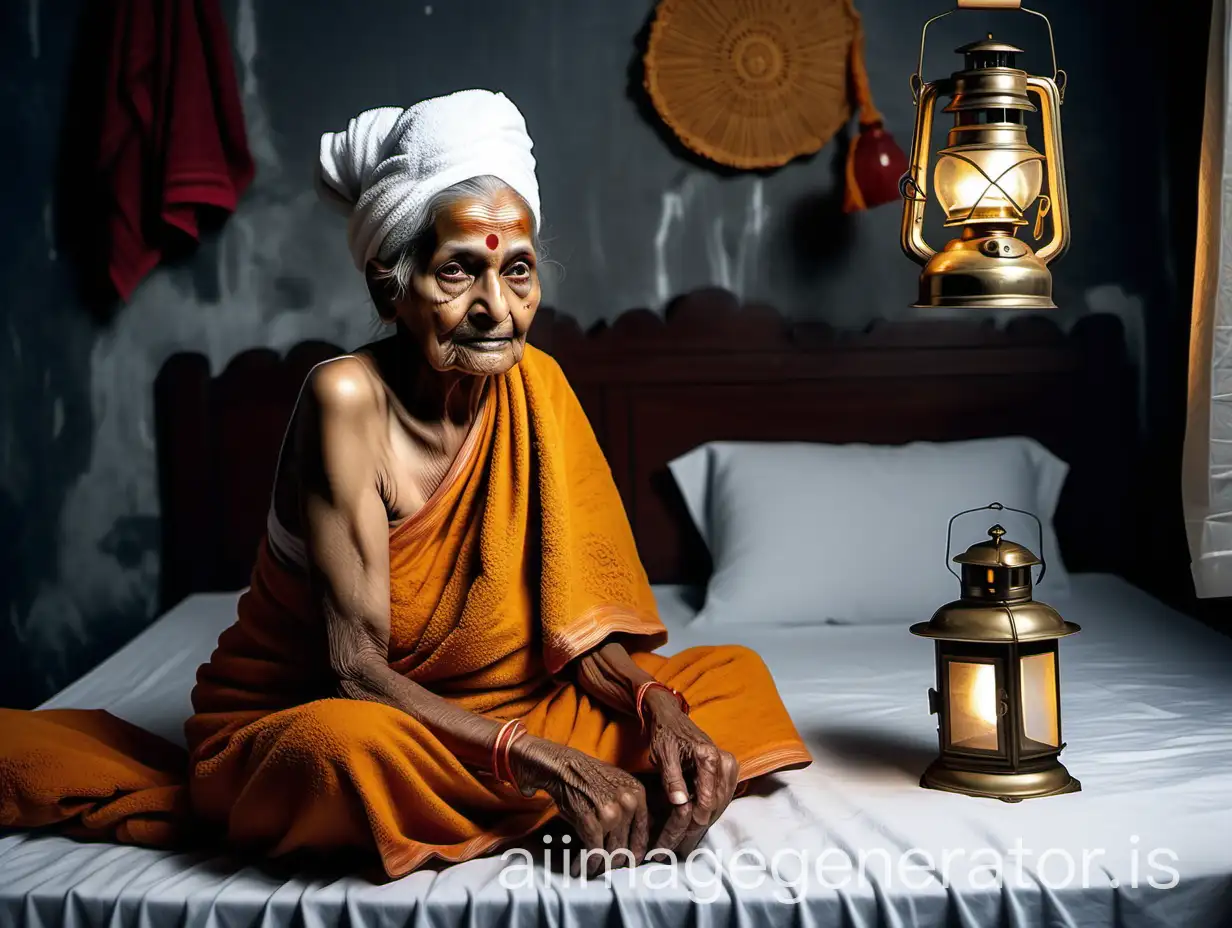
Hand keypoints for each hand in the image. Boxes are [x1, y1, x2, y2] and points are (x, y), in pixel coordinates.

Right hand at [510, 735, 648, 877]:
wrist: (563, 767)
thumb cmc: (588, 777)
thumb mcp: (618, 784)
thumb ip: (632, 807)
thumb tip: (640, 835)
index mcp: (638, 794)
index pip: (643, 833)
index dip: (636, 853)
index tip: (631, 863)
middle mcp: (628, 804)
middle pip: (626, 846)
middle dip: (616, 862)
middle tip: (608, 869)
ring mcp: (611, 813)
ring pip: (611, 851)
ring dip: (602, 866)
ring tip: (595, 871)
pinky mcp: (592, 822)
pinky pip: (594, 850)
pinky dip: (589, 862)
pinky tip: (584, 868)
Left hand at [642, 688, 738, 856]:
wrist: (671, 717)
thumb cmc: (665, 735)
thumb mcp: (663, 755)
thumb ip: (672, 779)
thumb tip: (681, 803)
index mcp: (708, 756)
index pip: (707, 798)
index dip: (694, 820)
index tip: (681, 836)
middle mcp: (724, 760)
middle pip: (717, 803)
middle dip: (699, 825)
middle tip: (680, 845)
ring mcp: (729, 764)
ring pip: (722, 802)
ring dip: (706, 820)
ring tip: (686, 838)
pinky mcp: (729, 768)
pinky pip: (724, 796)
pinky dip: (712, 810)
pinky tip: (697, 821)